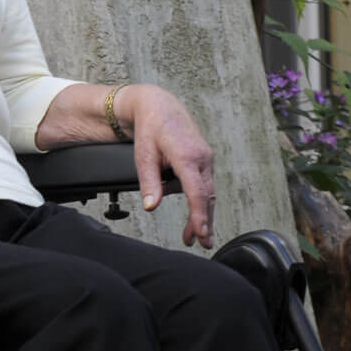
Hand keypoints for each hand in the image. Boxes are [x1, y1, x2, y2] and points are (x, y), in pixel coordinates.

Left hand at [126, 84, 217, 246]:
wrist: (159, 106)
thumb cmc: (150, 130)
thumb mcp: (143, 156)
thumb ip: (149, 182)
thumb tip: (151, 206)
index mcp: (187, 155)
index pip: (196, 191)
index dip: (199, 215)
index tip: (200, 234)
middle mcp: (202, 157)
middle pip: (207, 196)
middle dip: (204, 222)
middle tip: (202, 244)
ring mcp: (206, 158)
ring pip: (208, 192)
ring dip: (202, 214)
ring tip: (192, 236)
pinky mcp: (204, 160)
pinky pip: (204, 184)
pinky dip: (200, 200)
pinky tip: (192, 213)